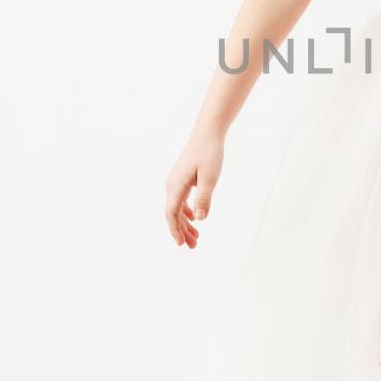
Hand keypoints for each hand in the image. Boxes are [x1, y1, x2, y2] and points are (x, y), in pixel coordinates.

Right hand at [164, 127, 224, 248]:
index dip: (175, 231)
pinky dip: (187, 213)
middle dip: (182, 231)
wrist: (208, 133)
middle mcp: (171, 185)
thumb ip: (204, 198)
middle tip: (193, 247)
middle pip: (173, 214)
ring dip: (185, 224)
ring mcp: (175, 182)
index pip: (171, 214)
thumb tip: (199, 219)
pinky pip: (180, 201)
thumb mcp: (210, 178)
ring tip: (196, 238)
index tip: (182, 244)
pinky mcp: (182, 179)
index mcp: (175, 186)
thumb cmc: (209, 154)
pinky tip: (194, 220)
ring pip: (177, 209)